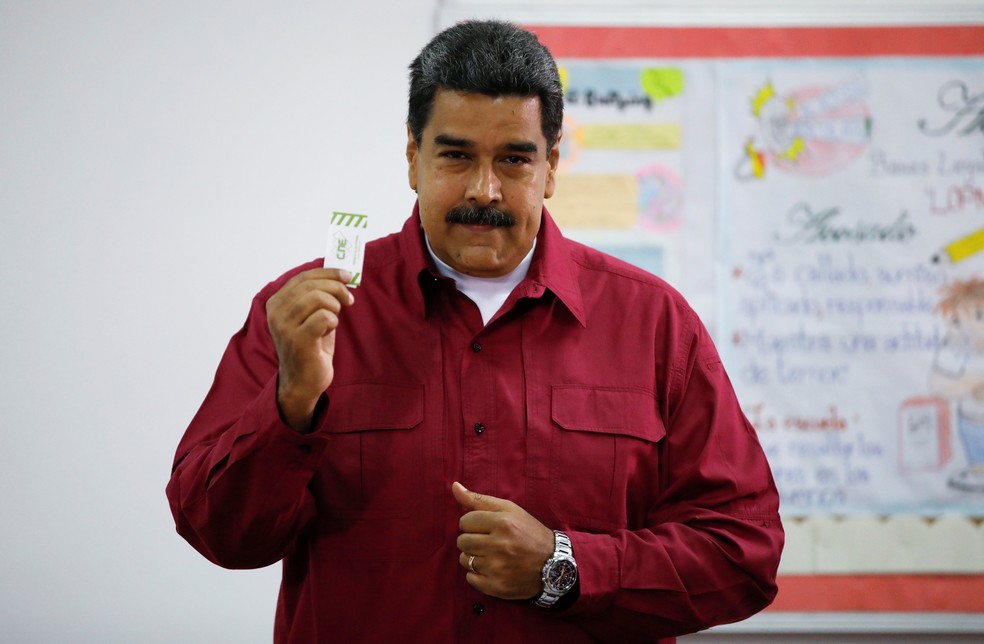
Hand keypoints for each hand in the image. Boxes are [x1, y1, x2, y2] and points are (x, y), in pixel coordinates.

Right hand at [266, 268, 354, 430]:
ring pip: (318, 298)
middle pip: (311, 285)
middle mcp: (275, 313)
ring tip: (334, 320)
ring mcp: (284, 327)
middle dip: (336, 288)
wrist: (303, 383)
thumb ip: (319, 297)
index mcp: (276, 303)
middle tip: (349, 299)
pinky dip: (333, 321)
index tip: (346, 275)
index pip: (302, 277)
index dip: (327, 272)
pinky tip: (329, 331)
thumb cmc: (311, 348)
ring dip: (334, 307)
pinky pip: (323, 317)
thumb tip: (340, 276)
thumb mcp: (312, 317)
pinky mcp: (298, 341)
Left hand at [453, 482, 553, 600]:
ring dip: (474, 557)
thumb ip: (479, 499)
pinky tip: (492, 569)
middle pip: (462, 541)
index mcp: (503, 523)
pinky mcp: (497, 587)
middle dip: (472, 540)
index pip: (464, 521)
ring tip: (491, 555)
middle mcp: (499, 545)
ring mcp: (497, 568)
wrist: (554, 564)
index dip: (473, 524)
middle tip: (488, 542)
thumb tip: (454, 486)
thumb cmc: (529, 532)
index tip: (486, 528)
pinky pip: (470, 579)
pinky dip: (477, 574)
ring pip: (464, 560)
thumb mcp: (509, 510)